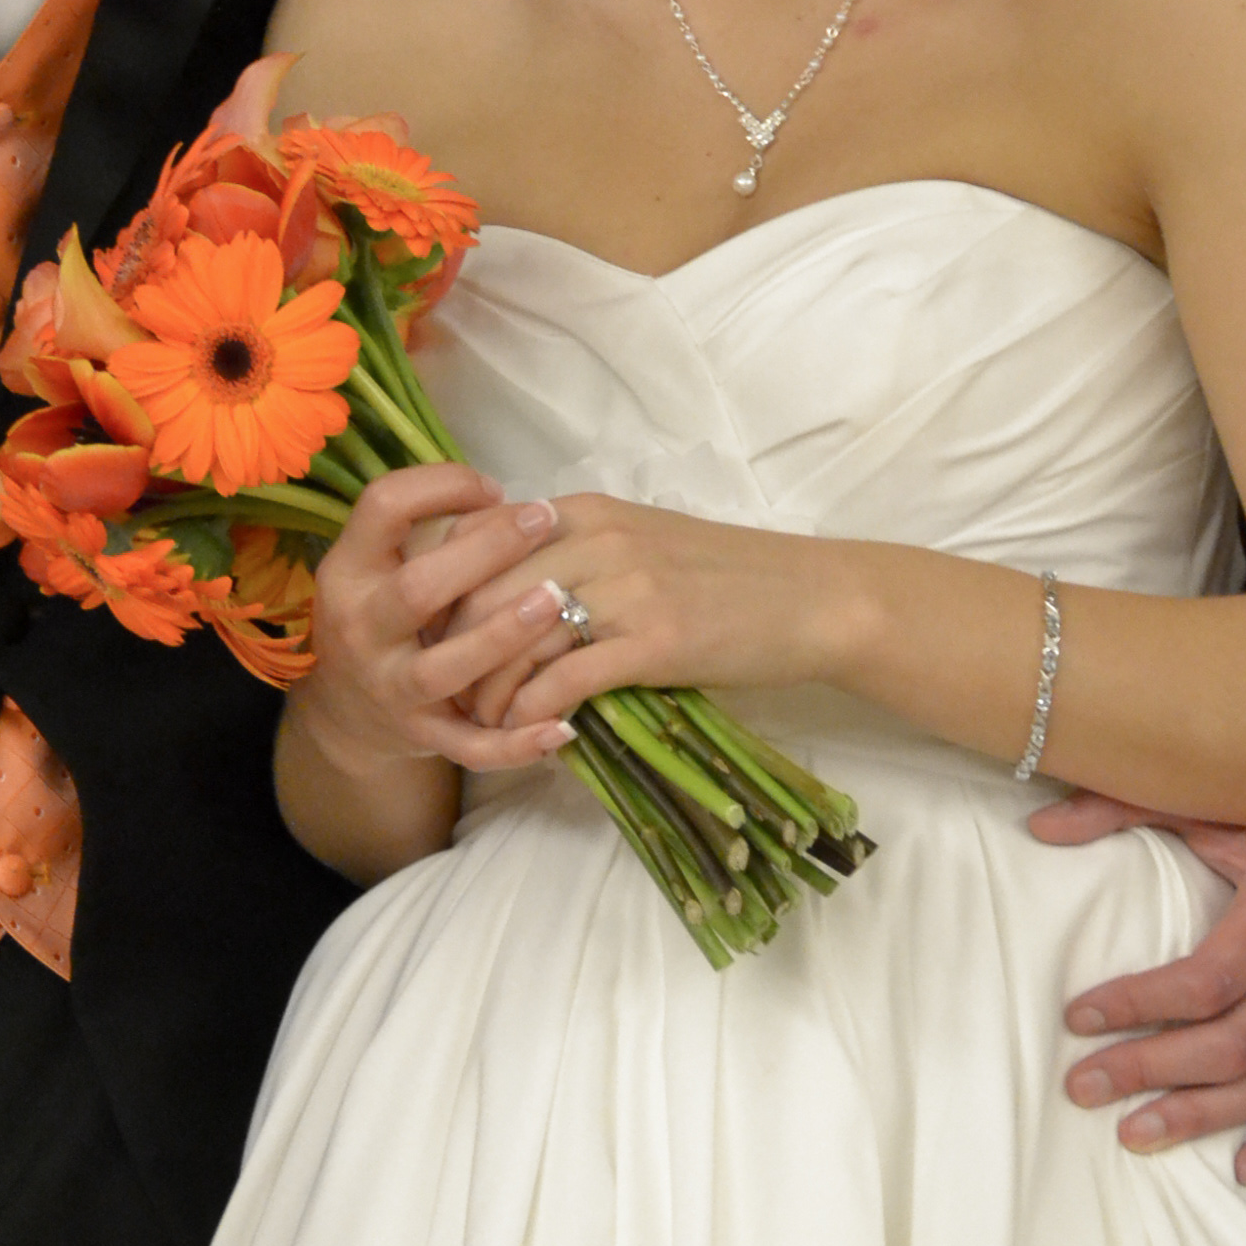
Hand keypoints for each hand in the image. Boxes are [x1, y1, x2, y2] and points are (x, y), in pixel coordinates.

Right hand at [293, 464, 577, 785]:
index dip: (440, 486)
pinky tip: (564, 725)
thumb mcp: (379, 567)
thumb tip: (506, 500)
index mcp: (349, 571)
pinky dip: (516, 744)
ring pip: (444, 669)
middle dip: (486, 552)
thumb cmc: (383, 615)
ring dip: (501, 636)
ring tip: (556, 599)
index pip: (382, 507)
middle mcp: (361, 629)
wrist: (347, 712)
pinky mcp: (422, 735)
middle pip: (418, 588)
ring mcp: (390, 687)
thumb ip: (427, 533)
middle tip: (546, 521)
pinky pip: (471, 746)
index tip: (493, 488)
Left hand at [444, 491, 831, 723]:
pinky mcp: (653, 641)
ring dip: (486, 691)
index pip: (478, 541)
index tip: (434, 637)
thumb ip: (576, 555)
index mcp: (586, 512)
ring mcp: (625, 589)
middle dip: (451, 650)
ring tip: (479, 724)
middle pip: (481, 592)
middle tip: (444, 693)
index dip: (443, 593)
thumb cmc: (725, 577)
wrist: (811, 598)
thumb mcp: (639, 542)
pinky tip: (530, 733)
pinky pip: (564, 678)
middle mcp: (596, 541)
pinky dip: (534, 710)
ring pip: (515, 639)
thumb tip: (508, 594)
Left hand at [1031, 791, 1245, 1183]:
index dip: (1138, 1004)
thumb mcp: (1213, 805)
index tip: (1076, 1017)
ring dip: (1206, 1116)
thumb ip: (1124, 809)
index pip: (1207, 980)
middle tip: (1084, 1089)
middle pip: (1233, 1042)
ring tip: (1135, 1133)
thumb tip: (1041, 828)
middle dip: (1151, 1070)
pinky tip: (1244, 1168)